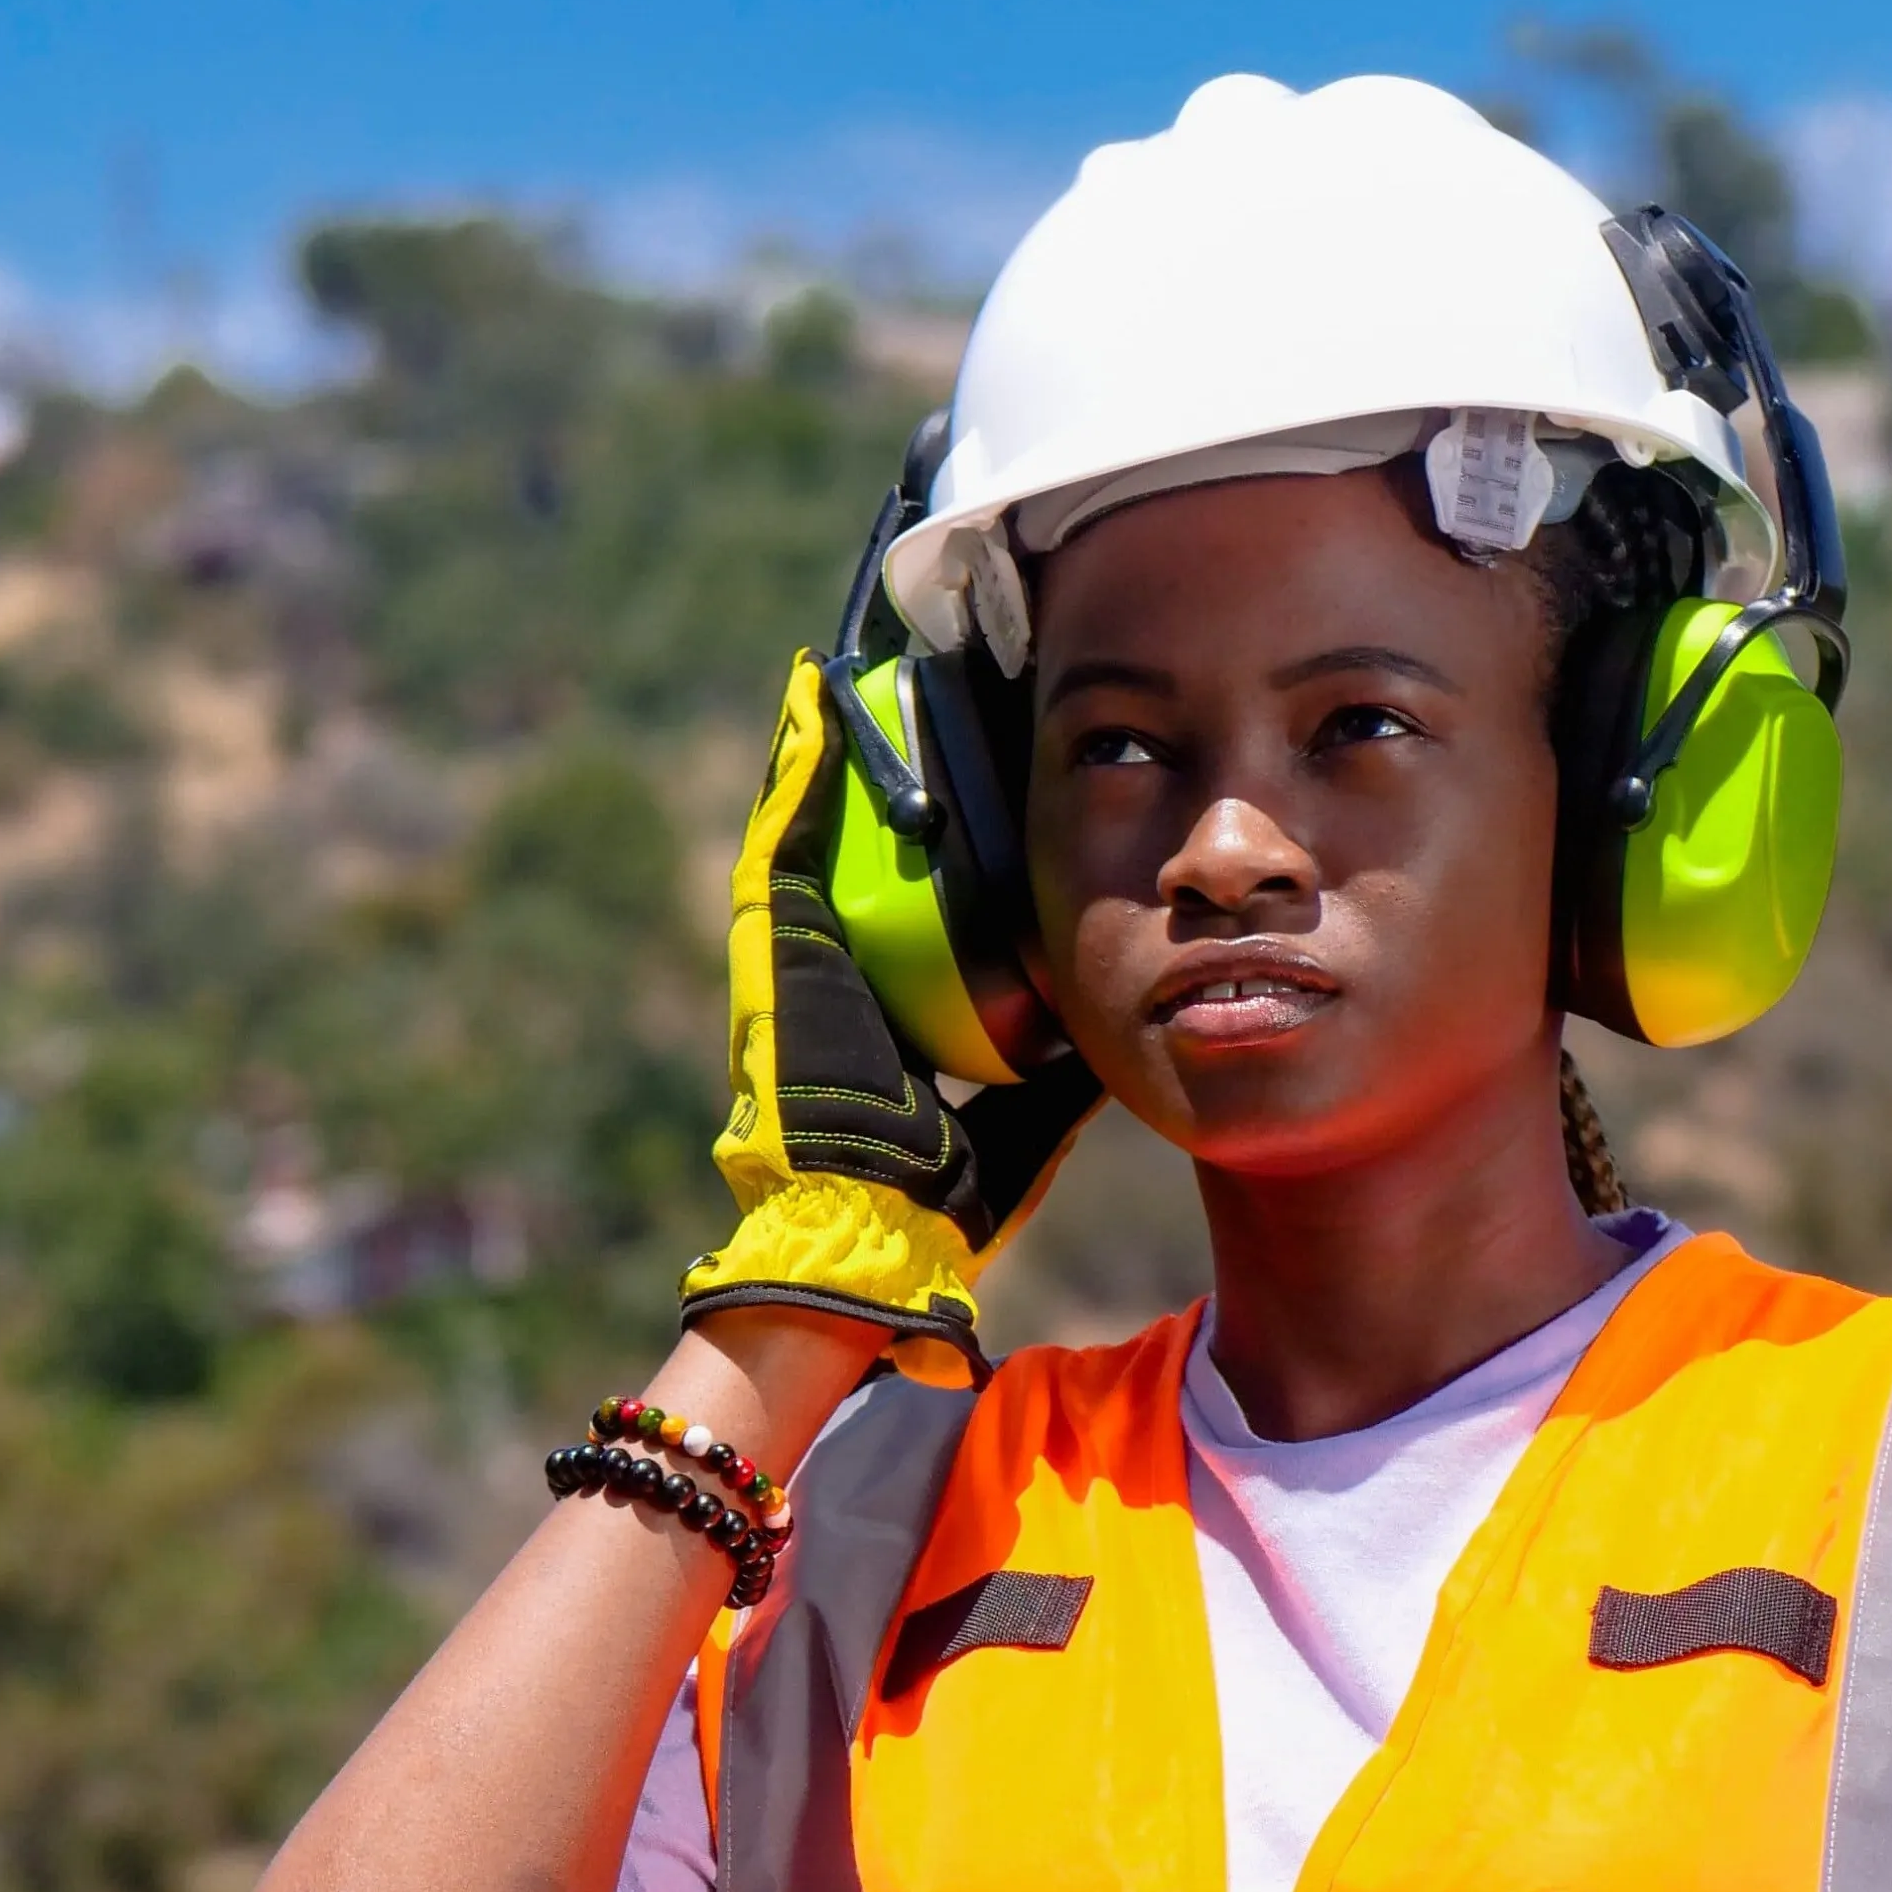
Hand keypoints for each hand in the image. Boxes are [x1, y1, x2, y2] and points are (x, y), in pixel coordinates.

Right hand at [678, 652, 1100, 1366]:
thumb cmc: (944, 1188)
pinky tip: (818, 698)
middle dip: (889, 761)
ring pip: (815, 817)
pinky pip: (784, 832)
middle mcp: (835, 958)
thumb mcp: (1029, 1106)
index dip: (943, 820)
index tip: (980, 755)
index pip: (918, 887)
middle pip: (866, 838)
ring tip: (867, 663)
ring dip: (839, 741)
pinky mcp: (774, 940)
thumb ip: (1063, 1061)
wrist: (874, 1228)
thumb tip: (1117, 1012)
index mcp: (887, 995)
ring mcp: (795, 947)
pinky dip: (798, 766)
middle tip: (929, 679)